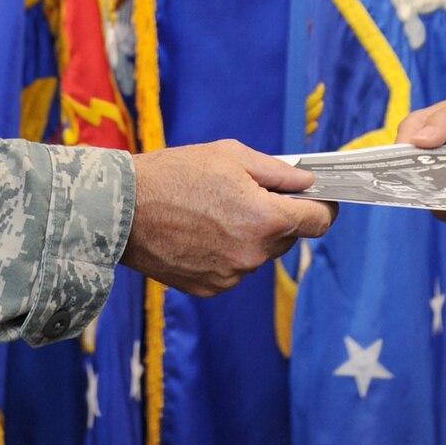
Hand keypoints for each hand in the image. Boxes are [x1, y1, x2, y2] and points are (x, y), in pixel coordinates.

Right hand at [121, 141, 336, 297]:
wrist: (121, 209)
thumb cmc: (175, 174)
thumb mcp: (232, 155)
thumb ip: (279, 171)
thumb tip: (309, 180)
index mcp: (265, 219)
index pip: (319, 222)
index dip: (323, 206)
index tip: (319, 198)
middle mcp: (253, 254)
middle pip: (288, 237)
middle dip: (279, 216)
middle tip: (251, 194)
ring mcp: (231, 276)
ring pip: (260, 254)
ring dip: (252, 235)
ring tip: (217, 211)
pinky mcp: (210, 288)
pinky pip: (235, 269)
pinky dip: (228, 252)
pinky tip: (202, 231)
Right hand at [396, 97, 445, 222]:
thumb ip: (445, 119)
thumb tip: (417, 140)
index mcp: (418, 129)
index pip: (399, 148)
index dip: (400, 160)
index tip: (409, 171)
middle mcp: (421, 156)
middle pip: (409, 178)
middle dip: (424, 184)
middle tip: (444, 187)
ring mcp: (435, 178)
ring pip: (427, 198)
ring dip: (443, 201)